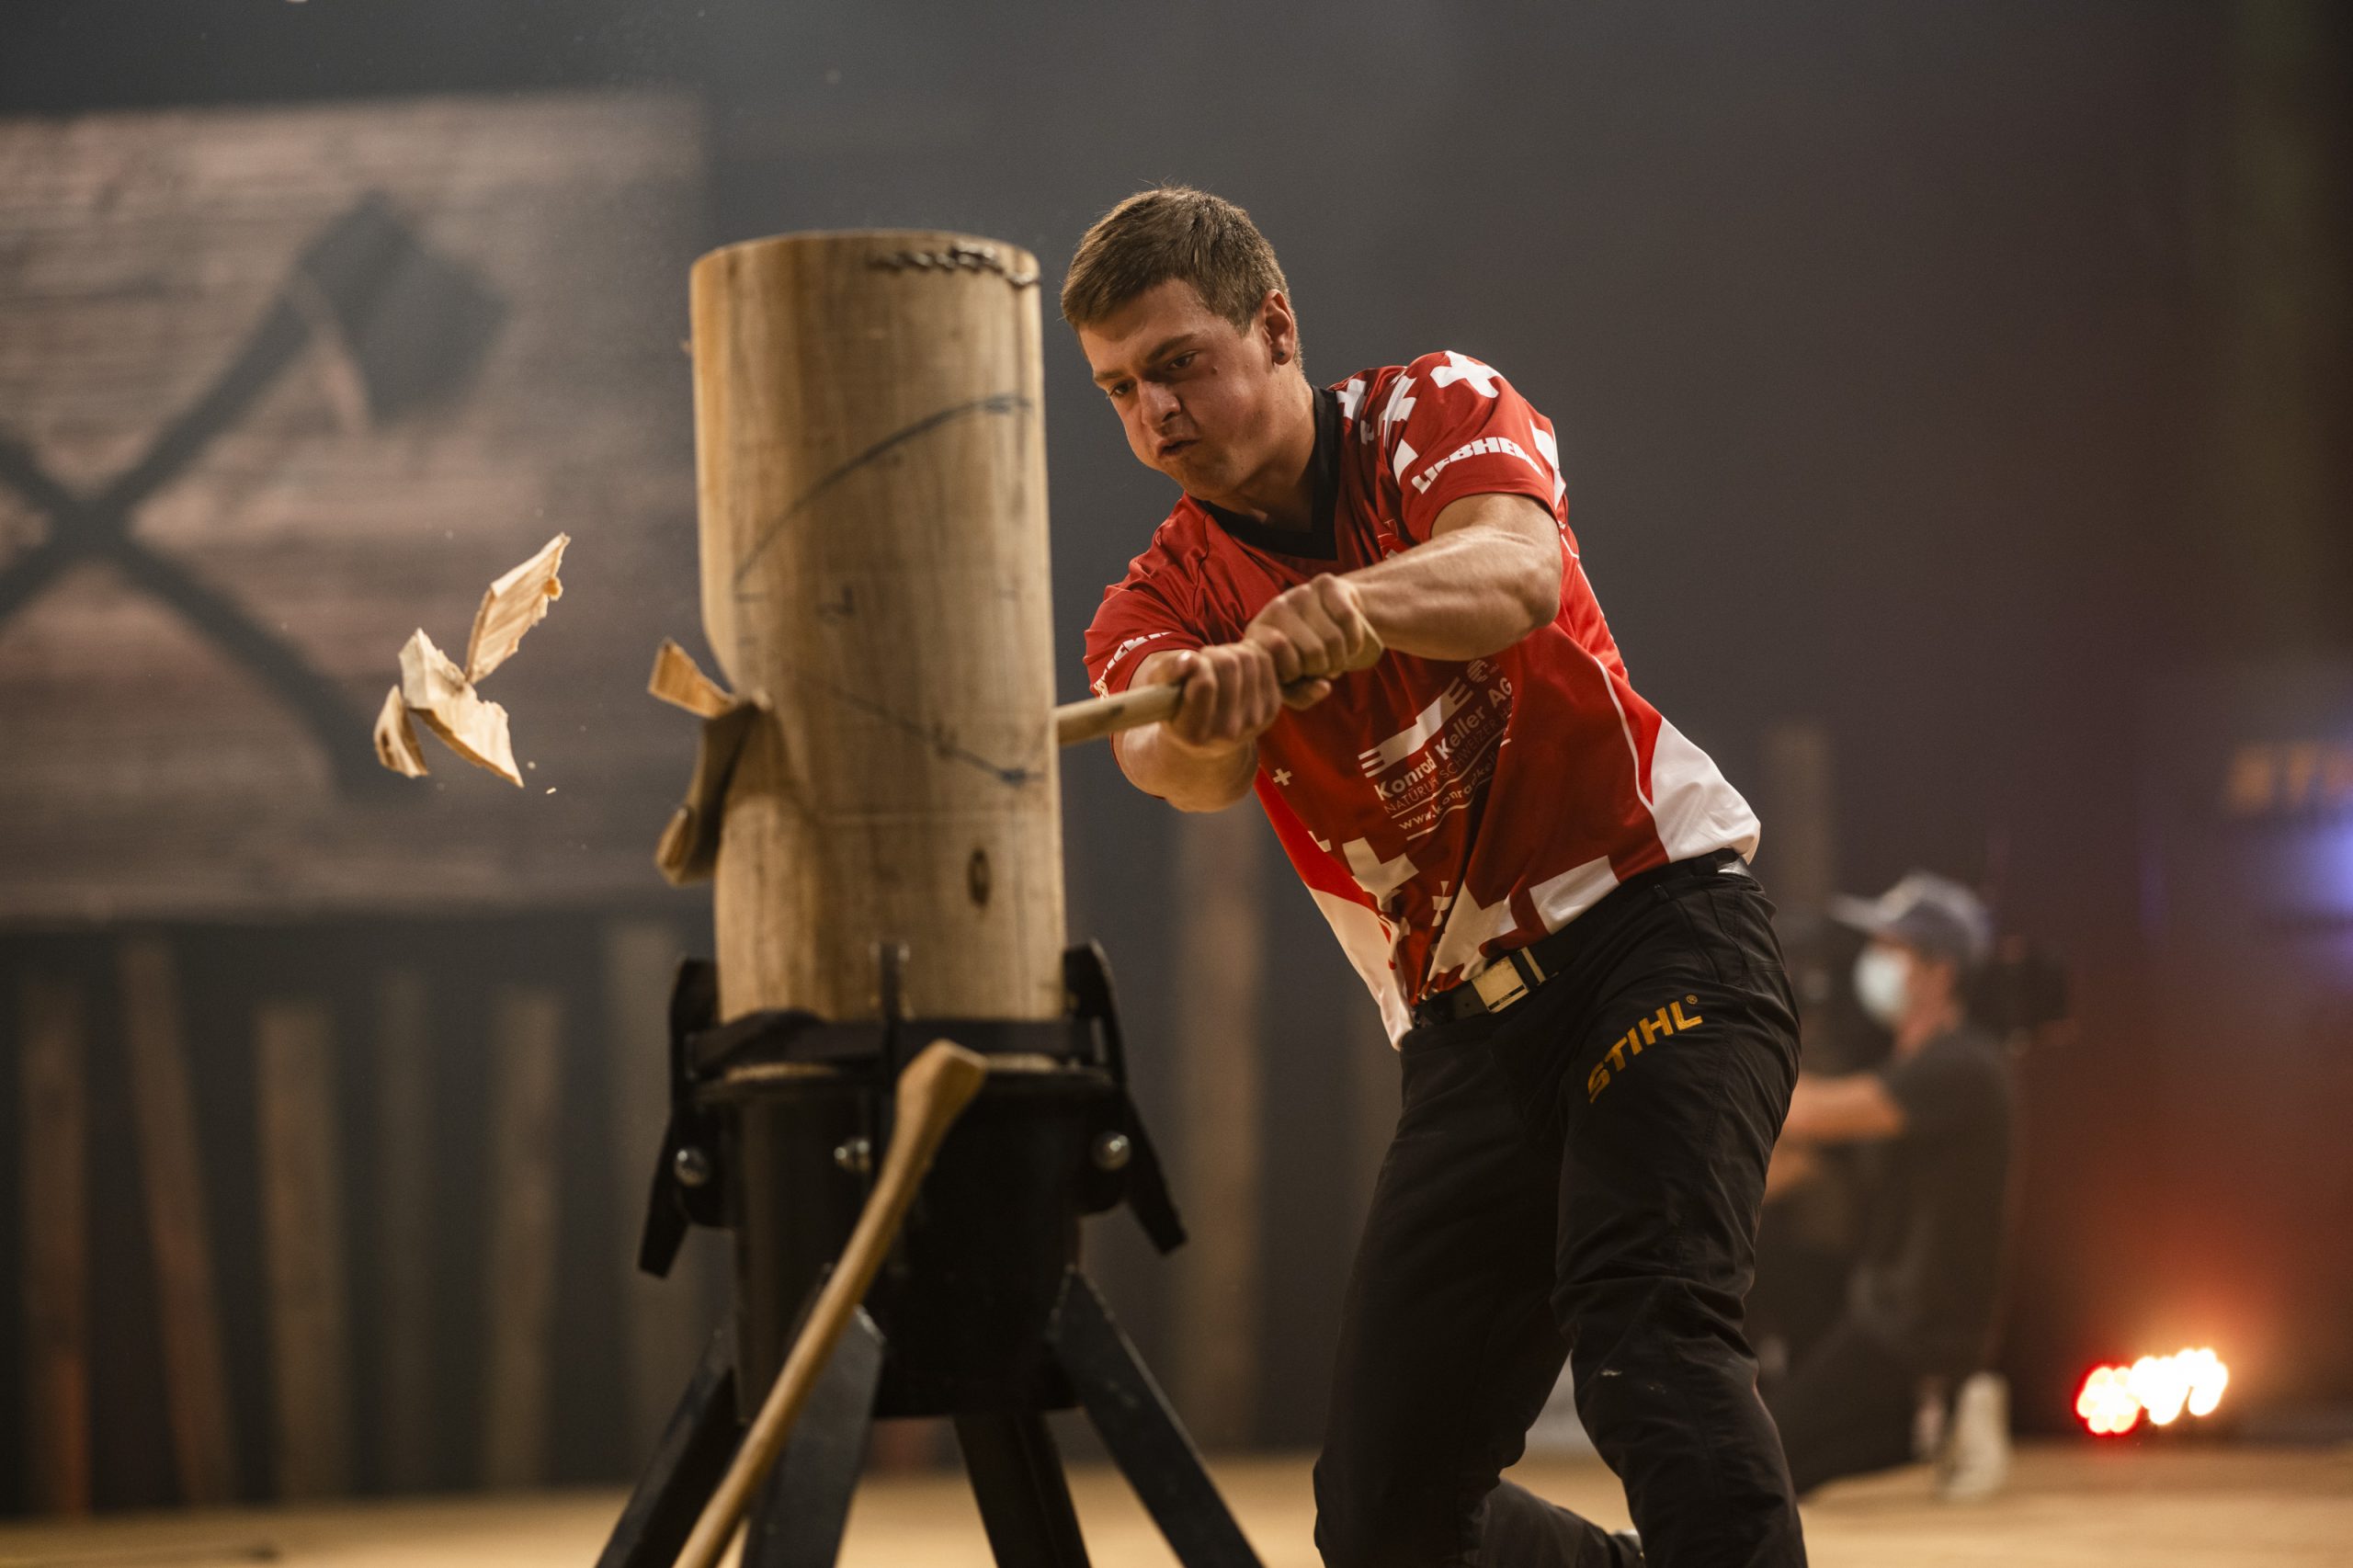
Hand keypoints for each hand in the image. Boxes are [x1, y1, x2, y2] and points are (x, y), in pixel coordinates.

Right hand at [1151, 643, 1284, 753]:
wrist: (1209, 739)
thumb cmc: (1177, 708)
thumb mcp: (1159, 692)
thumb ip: (1167, 673)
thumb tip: (1188, 660)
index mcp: (1194, 733)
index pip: (1204, 683)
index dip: (1195, 663)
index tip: (1189, 664)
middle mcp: (1228, 732)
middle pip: (1229, 664)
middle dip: (1212, 653)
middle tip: (1203, 661)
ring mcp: (1254, 720)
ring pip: (1248, 657)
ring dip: (1230, 651)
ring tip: (1218, 664)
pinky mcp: (1272, 707)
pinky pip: (1265, 660)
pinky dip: (1249, 652)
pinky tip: (1236, 665)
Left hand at [1244, 574, 1382, 689]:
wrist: (1329, 617)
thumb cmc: (1305, 656)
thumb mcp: (1296, 683)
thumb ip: (1302, 695)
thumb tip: (1323, 688)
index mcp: (1258, 635)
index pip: (1282, 661)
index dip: (1296, 675)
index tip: (1297, 673)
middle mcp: (1275, 608)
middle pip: (1313, 653)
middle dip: (1323, 668)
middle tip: (1321, 666)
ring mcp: (1299, 593)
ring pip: (1334, 639)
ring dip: (1341, 658)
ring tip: (1333, 657)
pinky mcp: (1325, 583)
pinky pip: (1348, 619)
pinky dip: (1355, 640)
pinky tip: (1347, 642)